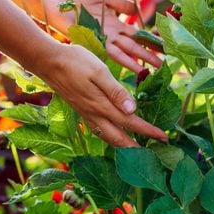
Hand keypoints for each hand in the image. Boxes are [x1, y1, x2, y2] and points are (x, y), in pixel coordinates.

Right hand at [36, 42, 167, 146]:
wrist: (48, 61)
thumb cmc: (76, 62)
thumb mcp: (99, 71)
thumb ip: (116, 91)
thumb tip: (132, 109)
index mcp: (102, 105)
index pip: (131, 123)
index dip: (149, 131)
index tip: (164, 138)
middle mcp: (94, 114)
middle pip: (119, 138)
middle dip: (137, 147)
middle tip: (153, 152)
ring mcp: (86, 114)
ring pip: (108, 137)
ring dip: (123, 145)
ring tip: (136, 150)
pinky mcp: (81, 111)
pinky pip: (98, 131)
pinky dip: (110, 138)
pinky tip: (113, 135)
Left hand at [40, 0, 162, 72]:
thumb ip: (119, 3)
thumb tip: (137, 9)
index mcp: (113, 22)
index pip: (135, 34)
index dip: (148, 40)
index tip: (163, 47)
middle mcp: (109, 33)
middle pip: (132, 46)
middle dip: (147, 55)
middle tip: (162, 65)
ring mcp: (100, 38)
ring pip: (122, 53)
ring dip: (136, 62)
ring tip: (148, 72)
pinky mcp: (90, 40)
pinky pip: (108, 52)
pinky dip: (120, 61)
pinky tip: (130, 68)